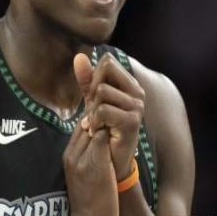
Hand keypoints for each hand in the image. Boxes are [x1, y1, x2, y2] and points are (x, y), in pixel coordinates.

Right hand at [62, 122, 118, 215]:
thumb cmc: (89, 200)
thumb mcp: (80, 174)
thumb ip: (84, 154)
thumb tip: (97, 135)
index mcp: (67, 155)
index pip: (79, 125)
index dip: (94, 118)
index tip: (108, 119)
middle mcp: (71, 154)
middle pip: (85, 123)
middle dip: (100, 117)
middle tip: (116, 117)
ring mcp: (81, 159)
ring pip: (93, 127)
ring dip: (107, 123)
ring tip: (120, 124)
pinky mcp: (95, 164)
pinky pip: (102, 138)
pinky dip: (111, 134)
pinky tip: (120, 137)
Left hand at [74, 53, 144, 180]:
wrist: (111, 159)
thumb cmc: (104, 127)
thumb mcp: (93, 100)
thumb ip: (87, 79)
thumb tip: (79, 56)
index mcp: (130, 84)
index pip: (107, 61)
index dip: (94, 76)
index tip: (93, 97)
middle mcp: (137, 92)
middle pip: (106, 70)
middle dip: (92, 90)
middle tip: (94, 111)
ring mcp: (137, 106)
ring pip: (102, 91)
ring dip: (92, 110)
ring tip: (97, 123)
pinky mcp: (132, 121)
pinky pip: (103, 110)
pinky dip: (94, 122)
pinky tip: (98, 131)